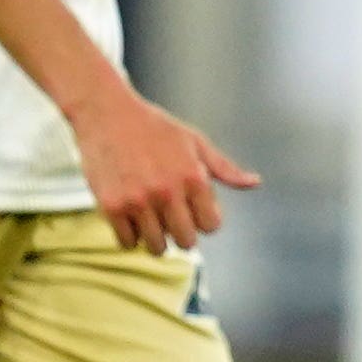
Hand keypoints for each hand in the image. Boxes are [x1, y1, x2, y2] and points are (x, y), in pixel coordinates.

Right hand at [69, 83, 256, 254]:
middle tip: (172, 221)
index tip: (194, 211)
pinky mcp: (111, 206)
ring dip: (156, 239)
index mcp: (194, 177)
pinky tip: (131, 219)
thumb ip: (224, 169)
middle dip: (183, 235)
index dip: (205, 221)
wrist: (107, 114)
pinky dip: (130, 237)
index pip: (211, 225)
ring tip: (152, 221)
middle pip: (186, 241)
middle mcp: (168, 192)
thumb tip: (255, 183)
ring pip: (156, 247)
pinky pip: (127, 242)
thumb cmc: (155, 128)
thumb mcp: (195, 142)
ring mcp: (138, 201)